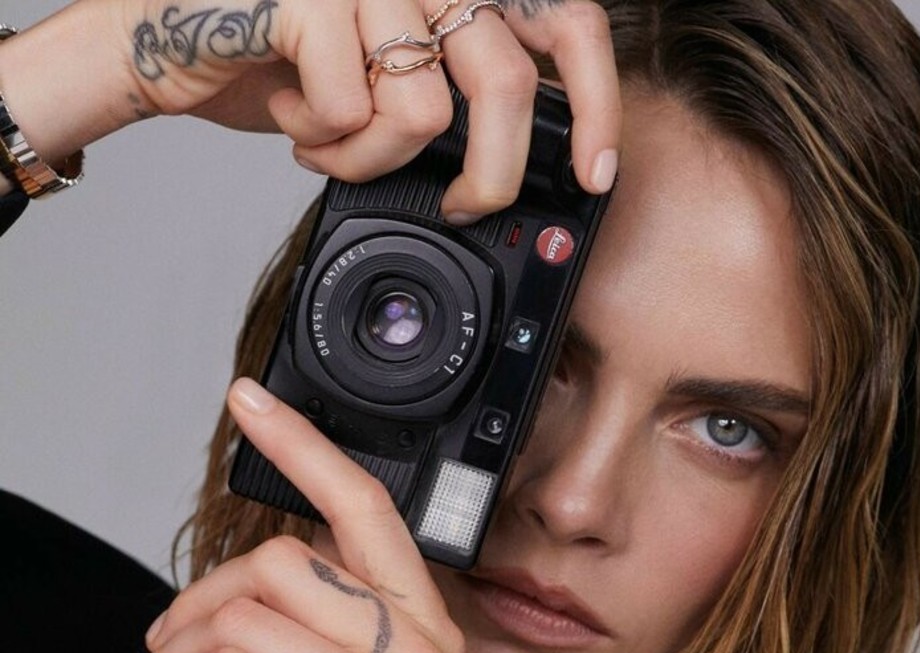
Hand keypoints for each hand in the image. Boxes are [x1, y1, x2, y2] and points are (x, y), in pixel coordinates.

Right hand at [119, 0, 621, 215]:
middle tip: (463, 206)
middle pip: (504, 79)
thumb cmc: (277, 63)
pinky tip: (295, 123)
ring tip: (332, 147)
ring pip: (423, 112)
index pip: (564, 21)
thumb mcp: (383, 81)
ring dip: (375, 160)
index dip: (595, 101)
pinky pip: (354, 112)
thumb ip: (449, 98)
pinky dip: (326, 147)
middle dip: (490, 172)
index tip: (596, 176)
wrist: (164, 42)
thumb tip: (515, 175)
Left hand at [122, 378, 464, 652]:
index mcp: (429, 635)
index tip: (252, 399)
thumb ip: (329, 622)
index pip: (369, 514)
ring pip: (244, 611)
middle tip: (164, 645)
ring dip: (178, 647)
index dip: (306, 449)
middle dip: (200, 598)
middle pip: (281, 561)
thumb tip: (264, 558)